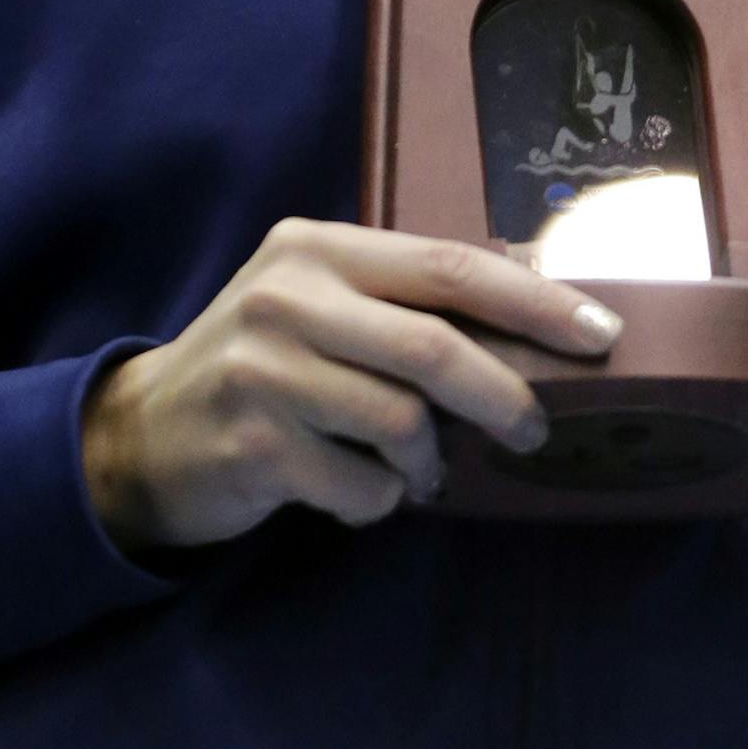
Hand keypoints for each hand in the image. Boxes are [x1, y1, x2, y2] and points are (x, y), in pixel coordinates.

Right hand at [79, 218, 624, 555]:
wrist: (146, 433)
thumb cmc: (264, 364)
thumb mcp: (324, 306)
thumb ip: (405, 302)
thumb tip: (541, 311)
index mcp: (318, 247)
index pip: (450, 266)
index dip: (535, 302)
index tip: (601, 333)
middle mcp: (287, 295)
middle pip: (433, 345)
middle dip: (503, 395)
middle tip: (534, 431)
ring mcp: (264, 370)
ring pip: (401, 422)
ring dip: (428, 462)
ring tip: (421, 471)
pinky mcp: (253, 446)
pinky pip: (360, 486)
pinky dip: (378, 501)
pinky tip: (356, 490)